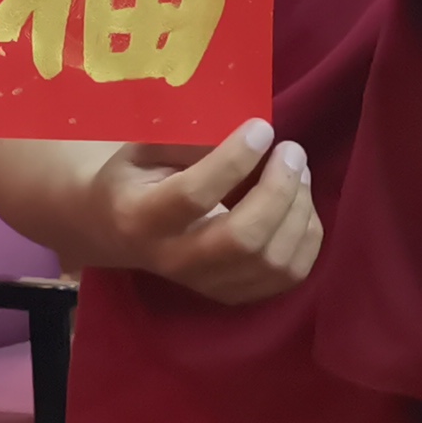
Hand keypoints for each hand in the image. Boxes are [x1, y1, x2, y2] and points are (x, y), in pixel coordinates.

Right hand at [78, 119, 322, 307]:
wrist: (115, 231)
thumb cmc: (132, 178)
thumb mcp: (141, 148)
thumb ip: (186, 140)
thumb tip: (248, 134)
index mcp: (141, 218)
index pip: (194, 196)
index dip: (234, 160)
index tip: (261, 128)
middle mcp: (173, 260)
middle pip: (243, 238)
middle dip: (279, 190)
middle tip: (291, 150)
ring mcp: (206, 284)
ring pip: (272, 259)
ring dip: (298, 209)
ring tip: (297, 170)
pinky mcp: (234, 294)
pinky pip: (289, 274)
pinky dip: (306, 235)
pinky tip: (300, 203)